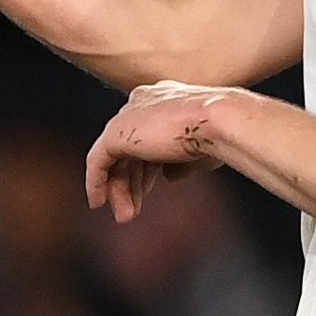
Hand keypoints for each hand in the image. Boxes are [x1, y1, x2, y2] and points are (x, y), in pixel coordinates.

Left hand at [85, 81, 226, 222]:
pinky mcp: (115, 132)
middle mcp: (143, 102)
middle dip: (131, 181)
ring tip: (126, 216)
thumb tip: (169, 177)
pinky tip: (97, 202)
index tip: (149, 188)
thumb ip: (181, 162)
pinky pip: (98, 161)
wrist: (218, 120)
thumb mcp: (199, 150)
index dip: (147, 166)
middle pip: (130, 147)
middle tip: (133, 210)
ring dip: (120, 189)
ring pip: (115, 157)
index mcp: (164, 99)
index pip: (148, 135)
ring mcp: (127, 115)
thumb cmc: (219, 133)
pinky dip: (96, 182)